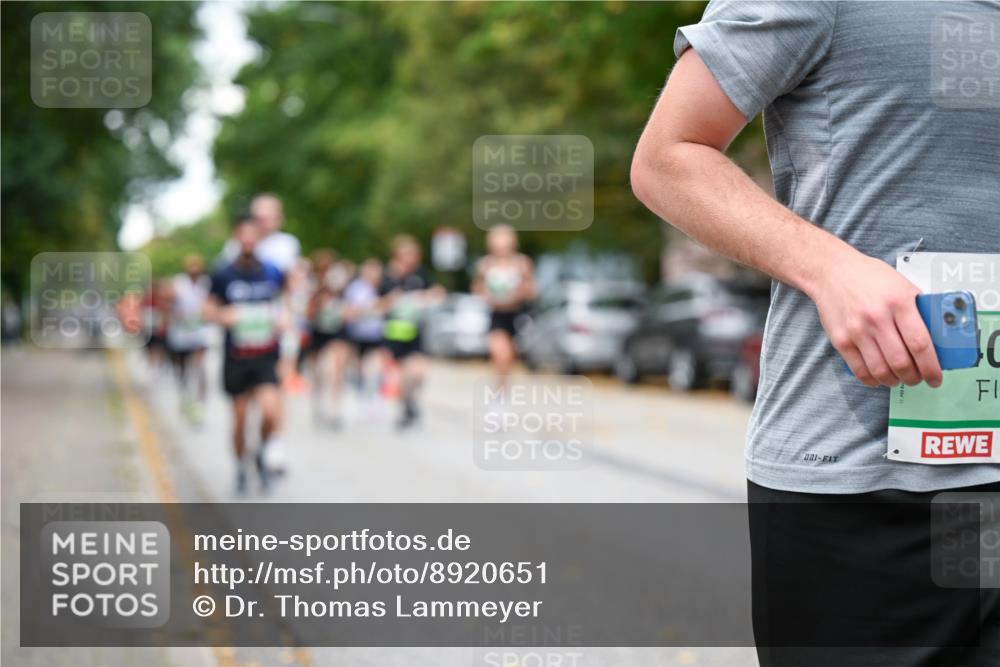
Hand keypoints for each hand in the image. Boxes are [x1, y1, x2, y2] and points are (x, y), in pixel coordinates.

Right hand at [809, 252, 941, 387]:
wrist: (832, 272)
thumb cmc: (870, 277)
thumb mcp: (903, 286)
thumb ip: (919, 310)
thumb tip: (937, 339)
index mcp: (899, 302)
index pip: (920, 344)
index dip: (931, 367)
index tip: (935, 378)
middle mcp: (877, 317)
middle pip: (901, 362)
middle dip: (914, 378)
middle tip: (918, 379)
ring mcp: (857, 330)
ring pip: (880, 370)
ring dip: (894, 381)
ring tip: (899, 379)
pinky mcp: (840, 339)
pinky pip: (859, 369)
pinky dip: (872, 380)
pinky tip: (879, 378)